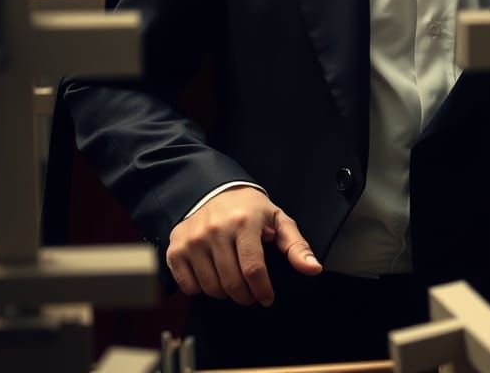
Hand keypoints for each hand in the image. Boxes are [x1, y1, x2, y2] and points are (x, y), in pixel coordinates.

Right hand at [166, 186, 320, 305]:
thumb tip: (313, 268)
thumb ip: (296, 246)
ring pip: (211, 288)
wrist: (214, 190)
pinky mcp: (176, 248)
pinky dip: (202, 288)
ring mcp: (193, 239)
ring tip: (233, 280)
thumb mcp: (277, 221)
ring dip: (225, 293)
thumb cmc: (249, 209)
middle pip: (232, 283)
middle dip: (246, 296)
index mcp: (244, 222)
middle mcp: (216, 230)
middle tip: (251, 293)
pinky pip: (189, 287)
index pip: (253, 269)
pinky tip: (212, 274)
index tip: (266, 297)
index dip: (262, 290)